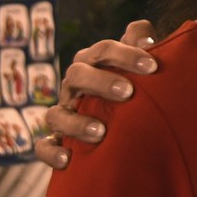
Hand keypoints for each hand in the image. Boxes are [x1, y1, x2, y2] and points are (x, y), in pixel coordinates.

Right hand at [35, 20, 160, 168]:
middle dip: (102, 82)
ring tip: (101, 132)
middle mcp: (74, 86)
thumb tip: (146, 37)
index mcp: (93, 63)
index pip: (104, 51)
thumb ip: (141, 44)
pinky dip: (52, 152)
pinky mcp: (57, 141)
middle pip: (77, 75)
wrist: (120, 123)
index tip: (152, 67)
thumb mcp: (136, 64)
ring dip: (77, 122)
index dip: (126, 55)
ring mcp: (63, 113)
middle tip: (128, 92)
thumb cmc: (131, 85)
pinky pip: (44, 146)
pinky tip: (68, 159)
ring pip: (57, 114)